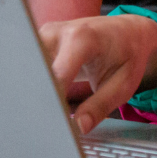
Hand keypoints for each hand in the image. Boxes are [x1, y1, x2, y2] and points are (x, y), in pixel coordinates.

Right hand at [38, 13, 156, 134]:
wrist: (127, 31)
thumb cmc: (128, 55)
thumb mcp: (123, 84)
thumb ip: (100, 106)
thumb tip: (79, 127)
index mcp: (82, 38)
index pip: (56, 76)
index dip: (53, 103)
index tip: (54, 125)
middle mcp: (58, 32)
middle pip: (35, 69)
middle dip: (36, 96)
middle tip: (43, 122)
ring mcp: (45, 34)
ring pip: (28, 67)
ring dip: (32, 90)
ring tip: (41, 111)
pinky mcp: (38, 40)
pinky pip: (30, 64)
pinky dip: (34, 83)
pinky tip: (39, 98)